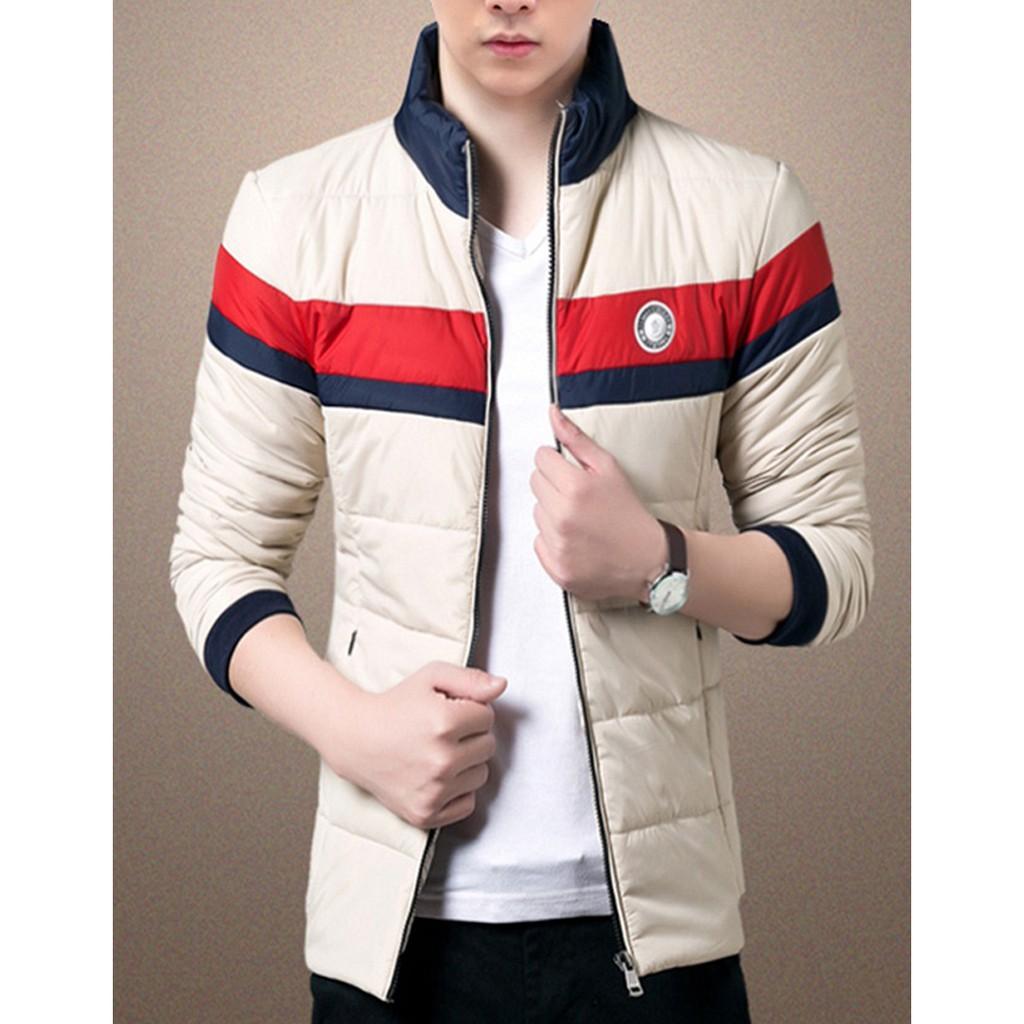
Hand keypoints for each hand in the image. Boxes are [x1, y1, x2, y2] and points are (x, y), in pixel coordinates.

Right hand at [332, 662, 507, 829]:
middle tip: (442, 732)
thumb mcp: (431, 677)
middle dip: (470, 736)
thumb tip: (501, 686)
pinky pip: (468, 804)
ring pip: (481, 775)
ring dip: (466, 763)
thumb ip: (471, 679)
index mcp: (445, 723)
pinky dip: (457, 791)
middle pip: (488, 746)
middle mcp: (441, 760)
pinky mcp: (426, 813)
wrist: (357, 739)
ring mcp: (434, 790)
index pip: (488, 717)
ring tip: (438, 752)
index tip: (448, 712)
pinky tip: (437, 776)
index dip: (470, 711)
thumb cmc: (396, 706)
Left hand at [530, 403, 667, 602]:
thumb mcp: (608, 468)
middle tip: (580, 497)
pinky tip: (576, 539)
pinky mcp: (556, 567)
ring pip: (536, 513)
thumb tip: (553, 415)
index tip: (570, 472)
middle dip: (554, 485)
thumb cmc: (630, 513)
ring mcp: (558, 544)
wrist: (649, 559)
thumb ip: (576, 440)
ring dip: (553, 513)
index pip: (540, 459)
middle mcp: (562, 516)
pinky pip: (539, 542)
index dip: (557, 462)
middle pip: (535, 484)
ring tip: (581, 520)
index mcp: (575, 488)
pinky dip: (553, 540)